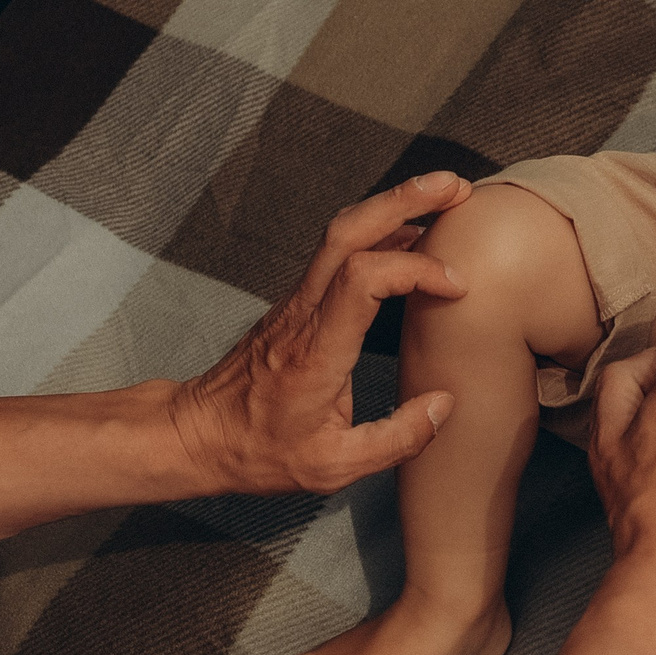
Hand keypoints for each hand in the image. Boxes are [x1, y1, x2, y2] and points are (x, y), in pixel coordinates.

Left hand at [167, 171, 472, 496]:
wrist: (198, 434)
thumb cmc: (259, 451)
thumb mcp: (333, 467)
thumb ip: (396, 438)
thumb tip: (443, 405)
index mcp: (315, 350)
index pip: (363, 279)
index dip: (416, 269)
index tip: (455, 285)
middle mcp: (304, 313)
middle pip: (349, 231)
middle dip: (405, 199)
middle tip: (457, 188)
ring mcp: (298, 301)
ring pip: (341, 231)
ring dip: (393, 205)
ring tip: (444, 198)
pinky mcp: (299, 301)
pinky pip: (339, 250)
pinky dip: (379, 230)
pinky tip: (412, 236)